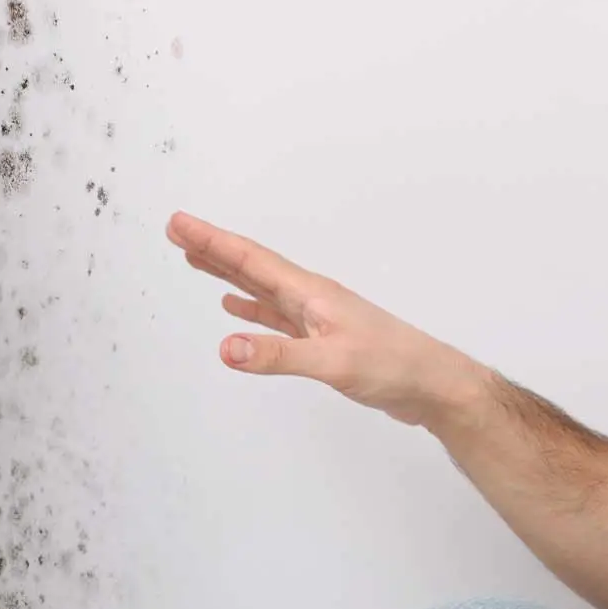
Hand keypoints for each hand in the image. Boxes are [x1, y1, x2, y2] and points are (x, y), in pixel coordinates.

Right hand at [165, 212, 493, 425]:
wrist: (432, 385)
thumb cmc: (394, 367)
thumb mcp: (332, 362)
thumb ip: (278, 356)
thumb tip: (226, 348)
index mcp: (311, 294)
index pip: (252, 261)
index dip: (213, 242)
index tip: (178, 223)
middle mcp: (311, 299)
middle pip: (252, 267)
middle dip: (212, 249)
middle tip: (176, 231)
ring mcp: (317, 319)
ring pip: (261, 290)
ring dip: (227, 275)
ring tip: (196, 260)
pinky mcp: (323, 341)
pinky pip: (276, 318)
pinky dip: (251, 311)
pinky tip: (235, 310)